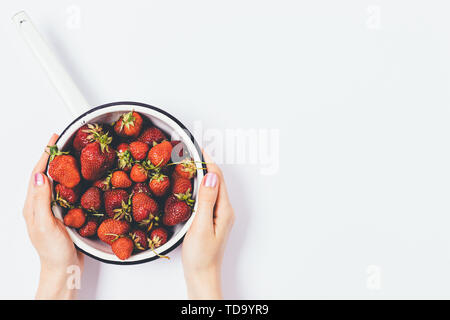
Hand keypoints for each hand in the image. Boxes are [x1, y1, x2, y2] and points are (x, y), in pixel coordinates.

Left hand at [23, 134, 83, 298]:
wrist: (64, 269)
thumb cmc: (54, 251)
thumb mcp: (46, 225)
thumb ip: (41, 200)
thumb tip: (39, 175)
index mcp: (33, 206)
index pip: (37, 173)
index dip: (46, 154)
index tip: (54, 139)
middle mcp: (40, 205)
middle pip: (45, 174)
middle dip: (53, 156)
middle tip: (65, 142)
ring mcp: (51, 210)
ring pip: (56, 182)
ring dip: (63, 167)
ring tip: (73, 155)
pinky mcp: (63, 214)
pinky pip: (66, 192)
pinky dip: (72, 181)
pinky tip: (81, 179)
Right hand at [182, 153, 234, 298]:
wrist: (202, 276)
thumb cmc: (201, 256)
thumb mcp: (201, 227)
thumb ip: (206, 201)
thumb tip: (210, 177)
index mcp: (224, 210)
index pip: (217, 178)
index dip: (208, 161)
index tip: (197, 148)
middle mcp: (225, 210)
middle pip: (217, 180)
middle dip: (206, 164)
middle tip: (192, 150)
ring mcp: (219, 215)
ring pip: (212, 187)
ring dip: (203, 173)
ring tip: (191, 162)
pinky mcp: (212, 219)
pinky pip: (208, 196)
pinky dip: (200, 185)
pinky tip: (192, 184)